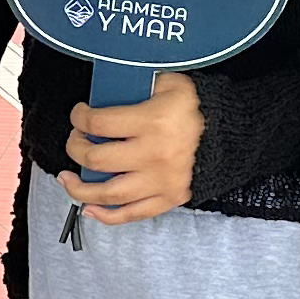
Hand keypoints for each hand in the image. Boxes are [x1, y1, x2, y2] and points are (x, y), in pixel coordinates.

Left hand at [63, 69, 201, 224]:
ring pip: (109, 193)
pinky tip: (89, 209)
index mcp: (152, 122)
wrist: (232, 132)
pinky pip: (132, 214)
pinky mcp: (170, 198)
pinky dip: (107, 215)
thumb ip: (136, 85)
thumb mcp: (168, 82)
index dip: (79, 118)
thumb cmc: (197, 105)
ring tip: (67, 180)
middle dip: (75, 149)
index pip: (98, 124)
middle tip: (75, 142)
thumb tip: (104, 91)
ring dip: (80, 189)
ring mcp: (162, 180)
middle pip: (96, 159)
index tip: (79, 115)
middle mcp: (155, 154)